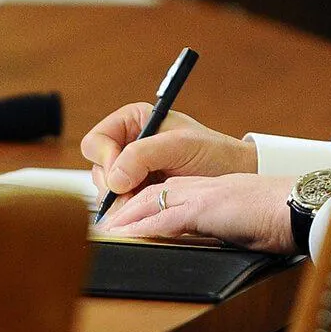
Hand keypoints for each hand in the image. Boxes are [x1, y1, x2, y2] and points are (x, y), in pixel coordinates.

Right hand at [82, 103, 257, 204]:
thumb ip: (143, 155)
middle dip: (114, 186)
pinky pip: (119, 204)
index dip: (106, 161)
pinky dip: (130, 210)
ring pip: (105, 191)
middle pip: (97, 169)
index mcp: (133, 121)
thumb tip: (114, 178)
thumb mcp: (180, 146)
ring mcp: (131, 170)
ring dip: (123, 200)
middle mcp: (128, 144)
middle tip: (137, 194)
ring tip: (150, 198)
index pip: (96, 142)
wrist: (234, 178)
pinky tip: (150, 207)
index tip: (122, 178)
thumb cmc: (214, 154)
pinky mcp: (138, 192)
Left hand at [100, 173, 296, 254]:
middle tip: (100, 231)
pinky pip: (167, 218)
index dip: (137, 209)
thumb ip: (216, 229)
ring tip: (104, 235)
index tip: (119, 225)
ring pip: (152, 202)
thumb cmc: (278, 218)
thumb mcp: (239, 224)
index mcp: (207, 190)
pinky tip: (127, 238)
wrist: (300, 208)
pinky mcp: (208, 207)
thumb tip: (206, 243)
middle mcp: (201, 188)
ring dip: (125, 220)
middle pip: (150, 195)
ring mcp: (203, 195)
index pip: (163, 195)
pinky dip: (144, 229)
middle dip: (122, 212)